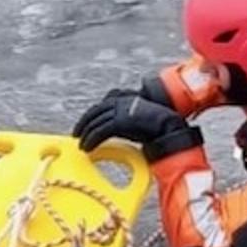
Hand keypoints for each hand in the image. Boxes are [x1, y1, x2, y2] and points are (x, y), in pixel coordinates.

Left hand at [72, 88, 201, 160]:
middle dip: (84, 123)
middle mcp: (120, 101)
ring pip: (95, 122)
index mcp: (124, 98)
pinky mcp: (120, 121)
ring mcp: (119, 110)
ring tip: (81, 144)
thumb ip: (127, 119)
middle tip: (77, 133)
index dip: (91, 115)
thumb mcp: (139, 118)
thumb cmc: (158, 125)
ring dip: (85, 134)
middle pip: (95, 112)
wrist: (169, 126)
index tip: (85, 124)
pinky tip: (87, 148)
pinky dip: (91, 141)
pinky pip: (100, 132)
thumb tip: (119, 129)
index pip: (102, 105)